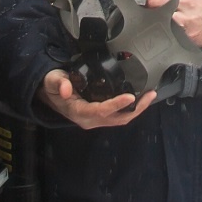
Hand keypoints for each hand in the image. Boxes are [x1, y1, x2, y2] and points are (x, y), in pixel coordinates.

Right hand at [37, 68, 153, 128]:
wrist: (50, 94)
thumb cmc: (52, 86)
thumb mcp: (52, 80)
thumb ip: (58, 83)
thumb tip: (66, 89)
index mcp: (79, 112)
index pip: (101, 111)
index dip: (116, 104)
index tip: (130, 96)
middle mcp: (89, 120)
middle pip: (117, 118)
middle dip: (136, 108)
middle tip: (150, 94)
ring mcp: (96, 120)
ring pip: (120, 119)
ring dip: (137, 109)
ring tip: (150, 95)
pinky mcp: (100, 116)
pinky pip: (118, 116)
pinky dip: (131, 108)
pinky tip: (140, 98)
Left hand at [147, 0, 201, 49]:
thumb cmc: (201, 6)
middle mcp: (182, 2)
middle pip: (152, 0)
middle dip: (150, 4)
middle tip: (153, 8)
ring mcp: (181, 17)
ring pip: (156, 16)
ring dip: (154, 18)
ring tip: (159, 18)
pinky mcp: (181, 31)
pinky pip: (163, 29)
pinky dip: (161, 28)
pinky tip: (164, 28)